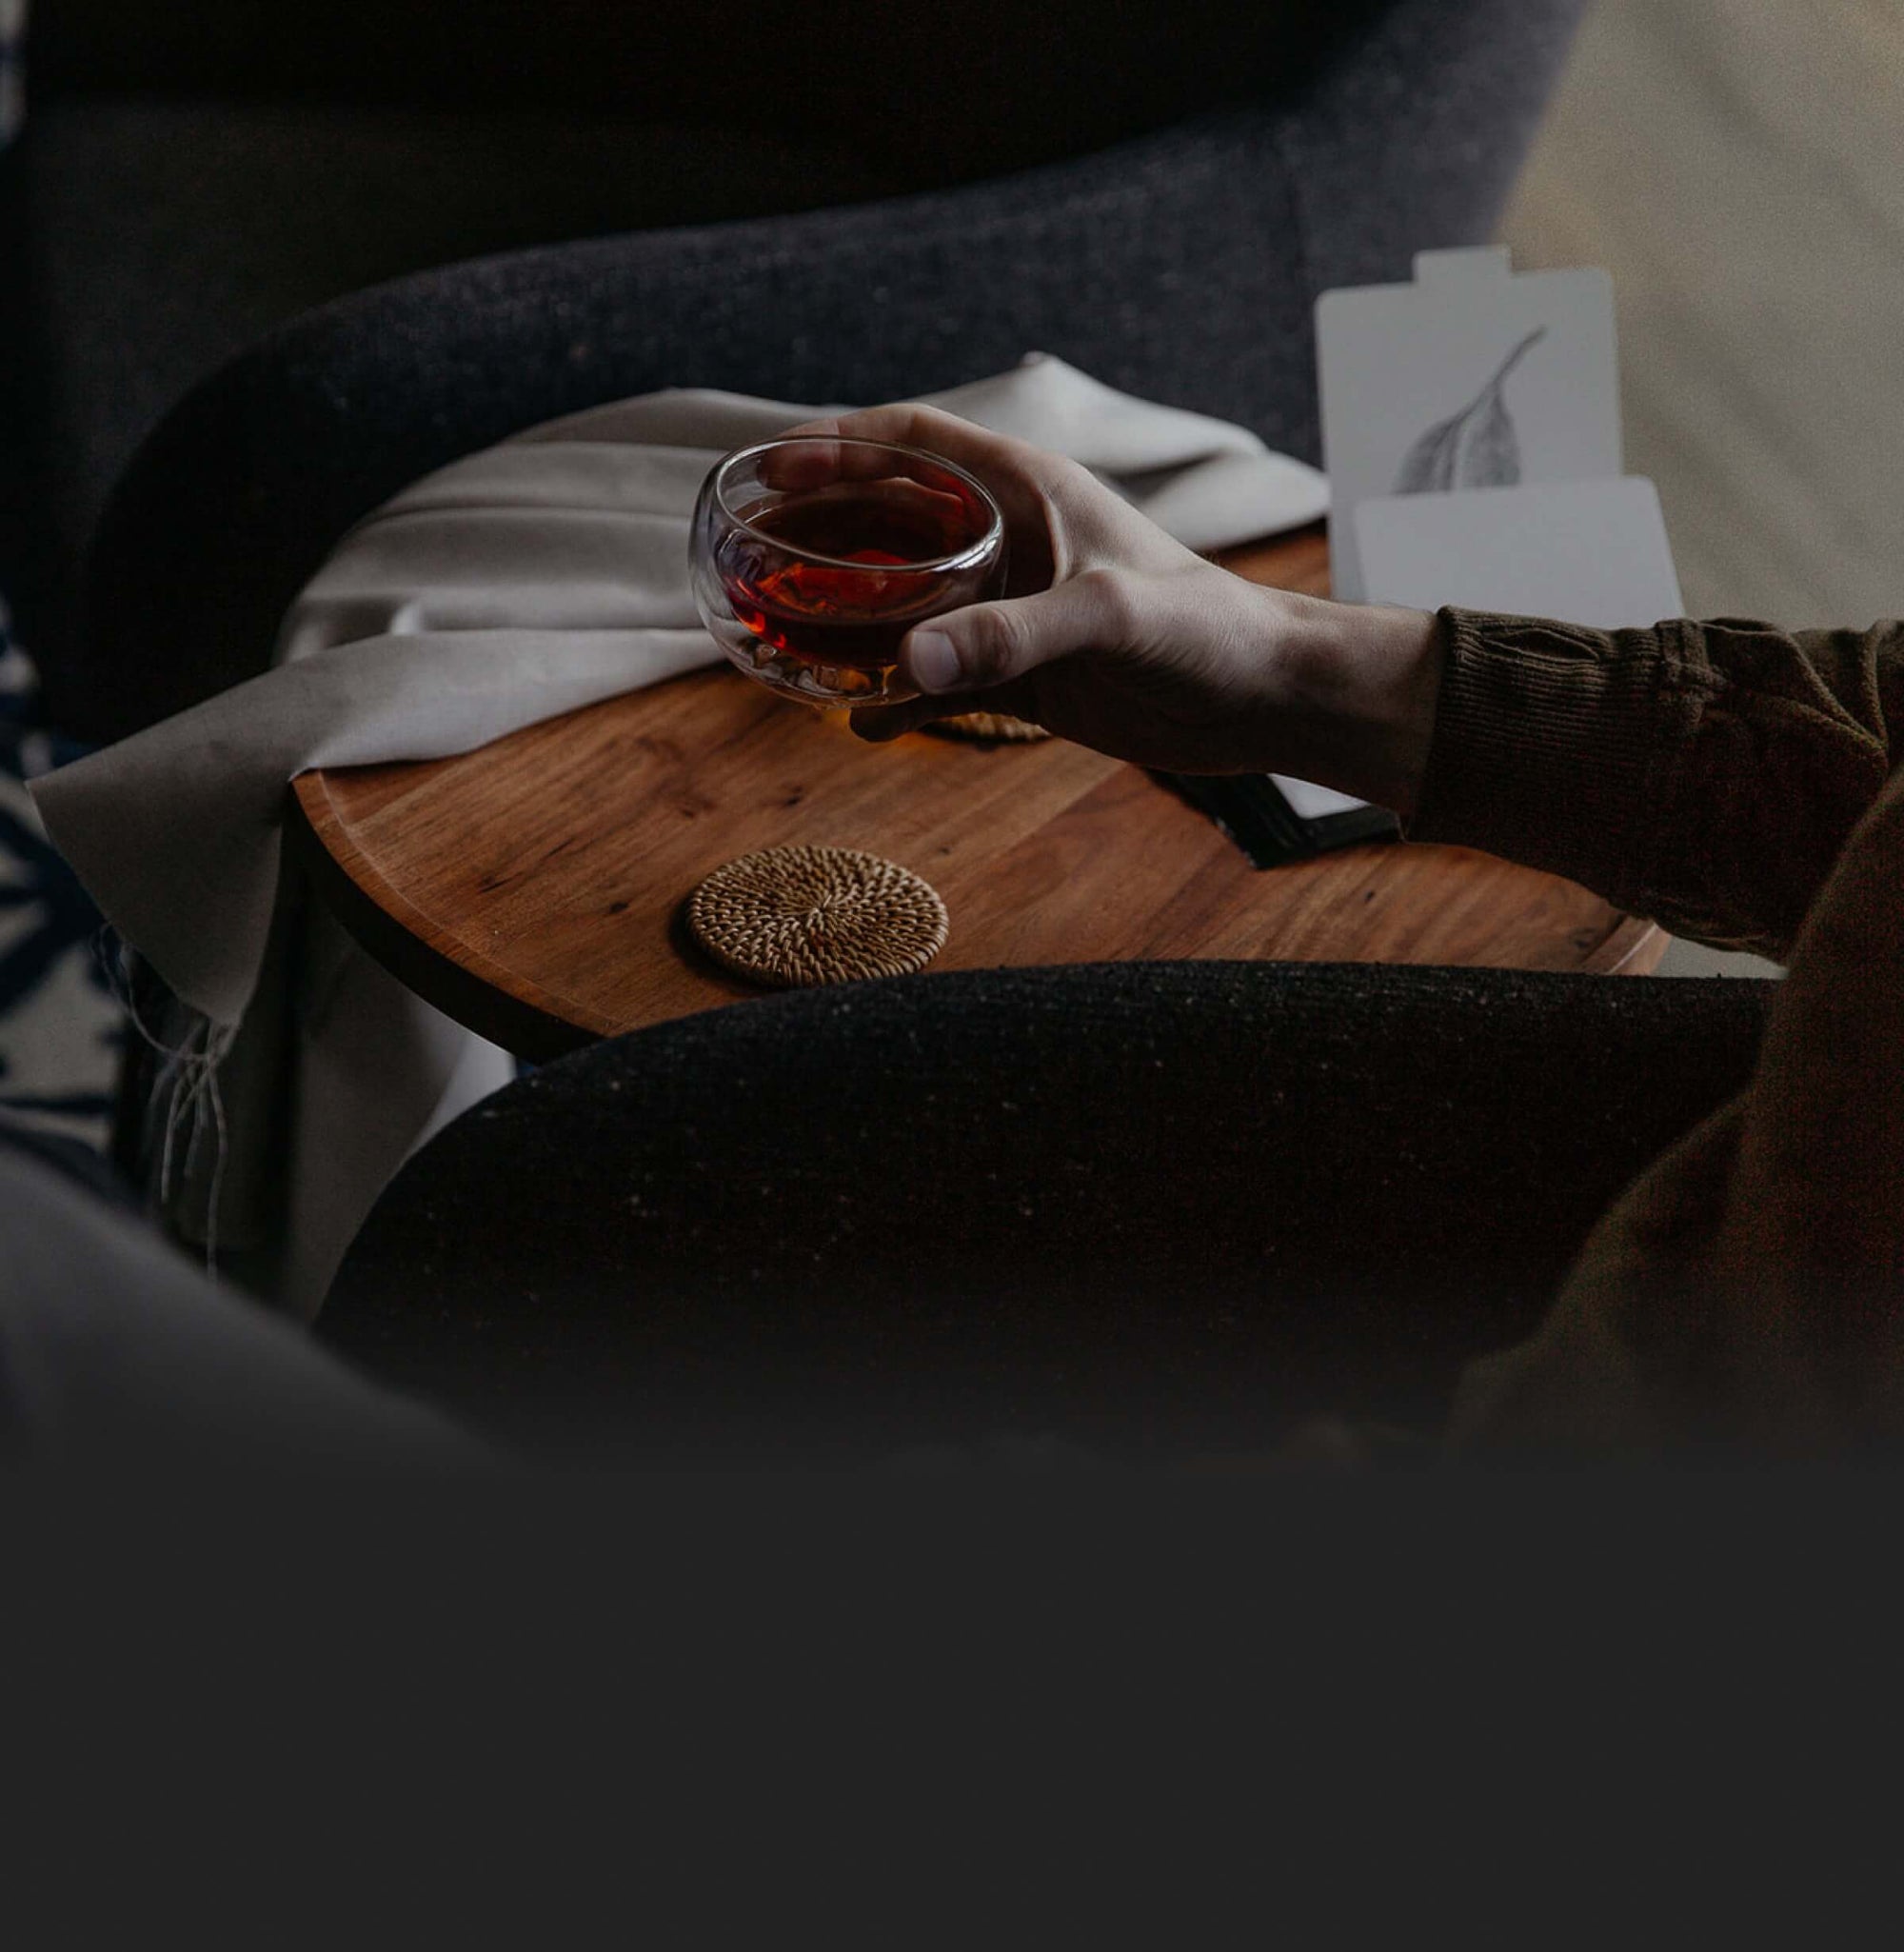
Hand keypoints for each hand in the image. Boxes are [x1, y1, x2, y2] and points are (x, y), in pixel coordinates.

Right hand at [776, 403, 1444, 813]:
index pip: (916, 442)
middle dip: (824, 533)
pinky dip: (899, 696)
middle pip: (894, 519)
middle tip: (754, 555)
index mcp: (1027, 493)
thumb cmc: (1204, 630)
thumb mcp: (1104, 620)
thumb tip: (909, 666)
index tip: (772, 467)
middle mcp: (1012, 543)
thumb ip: (1009, 640)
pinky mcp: (1027, 675)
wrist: (1263, 702)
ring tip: (785, 638)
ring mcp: (1014, 611)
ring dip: (852, 618)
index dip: (840, 444)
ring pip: (909, 602)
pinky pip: (942, 678)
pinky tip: (861, 719)